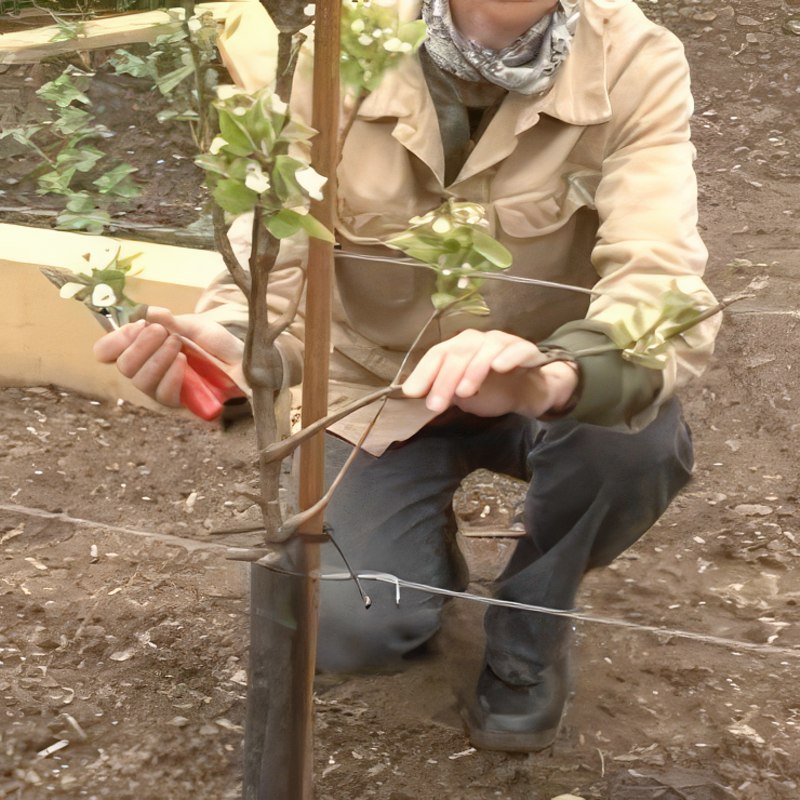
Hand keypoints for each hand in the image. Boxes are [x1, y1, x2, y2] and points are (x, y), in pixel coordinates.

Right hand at [93, 307, 243, 407]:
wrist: (246, 362)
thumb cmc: (217, 343)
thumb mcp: (194, 325)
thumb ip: (168, 320)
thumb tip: (144, 313)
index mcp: (146, 347)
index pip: (111, 350)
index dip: (112, 341)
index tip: (129, 329)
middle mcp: (149, 369)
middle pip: (124, 366)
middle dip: (140, 346)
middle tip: (162, 332)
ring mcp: (162, 387)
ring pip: (140, 381)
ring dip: (157, 359)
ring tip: (178, 346)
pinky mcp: (178, 402)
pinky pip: (162, 394)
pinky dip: (170, 376)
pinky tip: (182, 364)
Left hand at [401, 329, 578, 418]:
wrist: (528, 392)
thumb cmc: (490, 390)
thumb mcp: (461, 394)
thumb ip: (440, 390)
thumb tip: (411, 392)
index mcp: (459, 347)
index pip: (438, 353)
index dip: (424, 373)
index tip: (413, 394)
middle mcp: (479, 340)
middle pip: (459, 353)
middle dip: (444, 380)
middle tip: (436, 405)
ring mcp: (503, 342)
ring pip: (486, 348)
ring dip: (473, 369)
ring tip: (464, 392)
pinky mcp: (527, 350)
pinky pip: (518, 349)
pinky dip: (508, 356)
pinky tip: (499, 368)